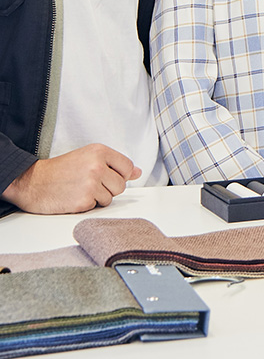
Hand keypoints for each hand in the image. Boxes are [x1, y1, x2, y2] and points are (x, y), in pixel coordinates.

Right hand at [2, 144, 140, 213]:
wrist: (31, 182)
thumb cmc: (60, 170)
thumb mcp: (88, 157)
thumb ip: (114, 164)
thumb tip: (137, 172)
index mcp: (100, 152)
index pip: (127, 166)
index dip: (119, 174)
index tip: (106, 175)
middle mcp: (97, 166)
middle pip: (121, 185)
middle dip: (108, 188)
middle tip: (89, 184)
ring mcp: (91, 184)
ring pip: (110, 198)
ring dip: (98, 198)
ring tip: (80, 189)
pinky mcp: (83, 201)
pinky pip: (97, 207)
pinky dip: (87, 205)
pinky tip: (74, 197)